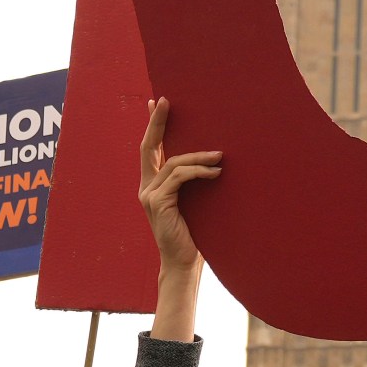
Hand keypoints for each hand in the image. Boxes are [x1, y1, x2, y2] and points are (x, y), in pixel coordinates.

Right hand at [137, 99, 219, 275]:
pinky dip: (199, 171)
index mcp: (153, 185)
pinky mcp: (158, 204)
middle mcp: (146, 188)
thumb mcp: (195, 202)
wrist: (184, 265)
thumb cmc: (196, 234)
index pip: (150, 149)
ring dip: (199, 156)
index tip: (157, 103)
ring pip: (173, 163)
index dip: (153, 126)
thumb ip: (193, 182)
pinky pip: (180, 178)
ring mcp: (149, 195)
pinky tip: (216, 172)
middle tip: (166, 101)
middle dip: (157, 122)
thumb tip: (217, 157)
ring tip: (220, 155)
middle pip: (148, 147)